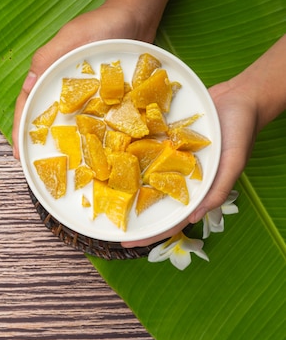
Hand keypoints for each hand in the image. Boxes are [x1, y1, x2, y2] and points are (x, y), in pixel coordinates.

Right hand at [11, 2, 154, 157]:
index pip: (27, 103)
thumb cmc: (101, 24)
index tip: (17, 151)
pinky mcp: (103, 95)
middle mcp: (62, 85)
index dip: (20, 128)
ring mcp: (83, 91)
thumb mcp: (71, 37)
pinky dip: (88, 132)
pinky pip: (92, 117)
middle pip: (45, 116)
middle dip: (38, 139)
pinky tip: (93, 148)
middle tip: (34, 164)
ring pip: (67, 120)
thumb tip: (27, 84)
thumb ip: (48, 58)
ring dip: (63, 139)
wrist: (136, 16)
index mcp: (47, 72)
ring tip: (61, 162)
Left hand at [122, 34, 285, 247]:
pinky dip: (128, 154)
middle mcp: (178, 175)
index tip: (125, 243)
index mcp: (195, 188)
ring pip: (144, 175)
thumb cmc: (240, 131)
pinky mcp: (162, 137)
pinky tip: (108, 156)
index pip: (171, 218)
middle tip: (103, 220)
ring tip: (99, 190)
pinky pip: (143, 148)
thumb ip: (218, 191)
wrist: (238, 96)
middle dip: (129, 210)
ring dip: (125, 182)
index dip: (150, 234)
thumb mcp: (234, 163)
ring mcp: (169, 157)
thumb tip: (194, 218)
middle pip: (151, 199)